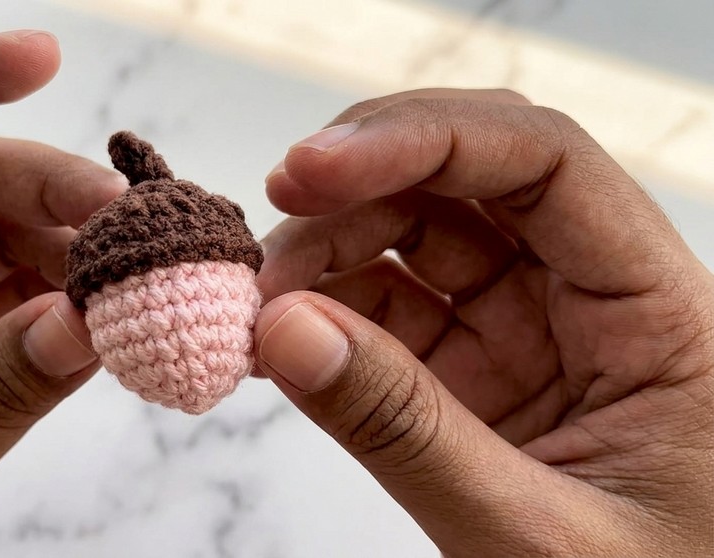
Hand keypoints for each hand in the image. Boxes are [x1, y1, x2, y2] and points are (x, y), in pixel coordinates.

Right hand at [255, 89, 712, 556]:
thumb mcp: (533, 535)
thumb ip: (407, 431)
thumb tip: (283, 326)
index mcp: (657, 315)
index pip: (546, 164)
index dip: (424, 140)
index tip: (311, 170)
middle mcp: (591, 300)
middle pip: (465, 185)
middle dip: (353, 195)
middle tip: (264, 253)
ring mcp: (527, 333)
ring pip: (414, 241)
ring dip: (324, 254)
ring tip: (255, 309)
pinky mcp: (475, 374)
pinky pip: (389, 314)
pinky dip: (322, 317)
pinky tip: (275, 341)